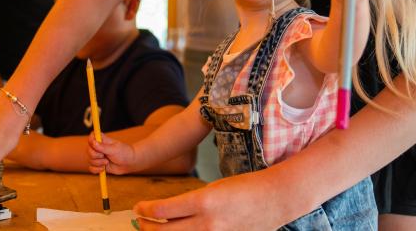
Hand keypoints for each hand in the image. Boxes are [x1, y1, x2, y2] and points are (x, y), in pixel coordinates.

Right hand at [87, 133, 136, 174]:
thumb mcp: (114, 149)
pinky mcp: (98, 165)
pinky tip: (103, 169)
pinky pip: (91, 168)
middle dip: (95, 155)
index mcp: (102, 140)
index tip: (95, 144)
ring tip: (107, 162)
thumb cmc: (124, 153)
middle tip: (104, 156)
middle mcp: (98, 148)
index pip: (92, 136)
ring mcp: (98, 157)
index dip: (91, 140)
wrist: (129, 163)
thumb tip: (93, 142)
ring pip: (90, 160)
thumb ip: (103, 147)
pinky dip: (96, 170)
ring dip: (98, 163)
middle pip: (88, 150)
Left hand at [132, 173, 288, 229]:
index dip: (146, 209)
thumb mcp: (213, 189)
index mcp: (204, 201)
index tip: (139, 207)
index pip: (163, 210)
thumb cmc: (245, 188)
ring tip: (154, 230)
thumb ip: (190, 203)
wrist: (275, 199)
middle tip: (140, 222)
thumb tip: (167, 212)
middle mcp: (208, 223)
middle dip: (147, 227)